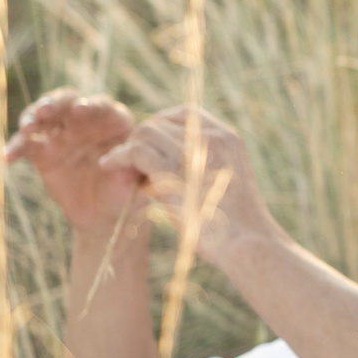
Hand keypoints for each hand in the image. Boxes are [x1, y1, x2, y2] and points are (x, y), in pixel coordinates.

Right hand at [7, 89, 140, 233]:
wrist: (102, 215)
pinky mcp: (42, 152)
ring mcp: (61, 134)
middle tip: (46, 110)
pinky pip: (25, 144)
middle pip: (68, 101)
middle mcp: (85, 121)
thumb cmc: (123, 194)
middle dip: (56, 102)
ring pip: (42, 116)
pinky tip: (8, 157)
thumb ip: (129, 172)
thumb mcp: (131, 185)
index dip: (92, 105)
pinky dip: (16, 147)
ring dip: (32, 117)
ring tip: (27, 129)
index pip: (102, 106)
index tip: (81, 110)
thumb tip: (125, 165)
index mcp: (114, 121)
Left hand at [97, 105, 280, 266]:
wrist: (248, 243)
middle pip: (161, 121)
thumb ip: (200, 165)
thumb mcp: (225, 181)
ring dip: (128, 146)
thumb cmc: (237, 222)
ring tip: (117, 163)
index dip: (162, 124)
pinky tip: (109, 165)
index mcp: (228, 138)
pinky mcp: (173, 173)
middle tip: (129, 159)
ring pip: (146, 132)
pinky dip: (119, 156)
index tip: (151, 144)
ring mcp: (193, 153)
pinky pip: (137, 151)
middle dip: (141, 137)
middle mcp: (212, 138)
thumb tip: (157, 164)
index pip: (186, 114)